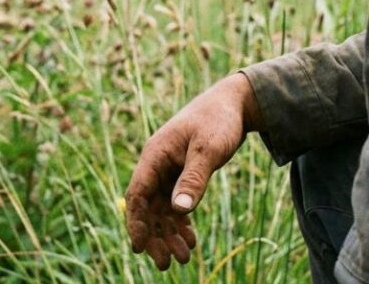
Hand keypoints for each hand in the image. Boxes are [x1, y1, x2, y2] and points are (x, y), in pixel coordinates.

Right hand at [125, 74, 261, 269]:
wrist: (233, 104)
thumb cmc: (218, 121)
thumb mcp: (208, 150)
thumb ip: (194, 179)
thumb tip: (179, 210)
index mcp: (155, 155)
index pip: (137, 193)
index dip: (136, 221)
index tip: (140, 247)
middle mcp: (157, 164)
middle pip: (148, 207)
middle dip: (154, 236)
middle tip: (165, 264)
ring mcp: (169, 171)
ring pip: (162, 210)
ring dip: (169, 234)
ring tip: (184, 258)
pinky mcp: (182, 175)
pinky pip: (176, 204)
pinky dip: (181, 222)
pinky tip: (190, 239)